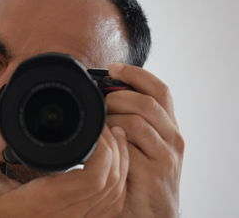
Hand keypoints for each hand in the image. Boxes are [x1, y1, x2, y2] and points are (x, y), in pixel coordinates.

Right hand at [0, 122, 128, 217]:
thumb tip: (4, 124)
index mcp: (46, 200)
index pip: (94, 178)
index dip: (105, 149)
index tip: (97, 128)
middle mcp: (67, 215)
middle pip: (112, 182)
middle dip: (116, 149)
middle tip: (105, 126)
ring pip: (116, 194)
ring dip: (121, 163)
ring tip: (114, 137)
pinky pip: (113, 205)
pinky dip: (119, 181)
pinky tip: (114, 163)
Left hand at [106, 63, 184, 217]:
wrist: (152, 213)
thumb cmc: (141, 177)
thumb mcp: (142, 146)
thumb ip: (131, 122)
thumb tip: (104, 98)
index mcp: (169, 127)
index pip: (159, 90)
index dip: (137, 74)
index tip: (114, 67)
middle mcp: (173, 138)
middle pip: (146, 102)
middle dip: (117, 97)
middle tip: (99, 103)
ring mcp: (166, 155)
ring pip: (137, 121)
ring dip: (112, 118)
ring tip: (98, 126)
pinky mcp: (155, 171)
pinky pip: (129, 145)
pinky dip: (111, 139)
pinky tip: (103, 143)